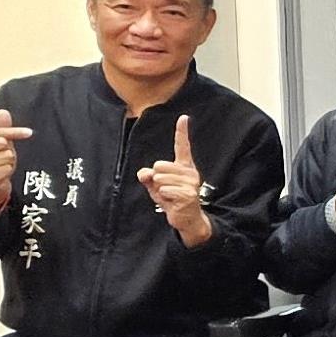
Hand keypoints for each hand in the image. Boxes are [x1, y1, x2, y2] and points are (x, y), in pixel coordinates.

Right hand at [0, 106, 26, 211]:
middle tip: (4, 159)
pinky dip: (8, 172)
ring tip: (1, 168)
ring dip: (9, 163)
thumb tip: (2, 111)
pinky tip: (1, 176)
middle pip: (2, 143)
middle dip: (9, 151)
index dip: (14, 132)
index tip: (29, 132)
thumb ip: (0, 129)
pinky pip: (6, 168)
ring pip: (6, 156)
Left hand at [137, 115, 210, 240]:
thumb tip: (145, 173)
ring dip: (159, 189)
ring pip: (160, 179)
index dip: (182, 132)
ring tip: (169, 196)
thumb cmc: (172, 199)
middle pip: (159, 165)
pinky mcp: (188, 195)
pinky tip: (173, 202)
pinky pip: (164, 190)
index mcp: (184, 167)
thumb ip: (148, 177)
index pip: (182, 147)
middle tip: (165, 189)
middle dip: (156, 178)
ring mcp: (191, 183)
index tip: (183, 117)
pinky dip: (163, 197)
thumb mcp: (156, 187)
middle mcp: (190, 172)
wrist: (187, 219)